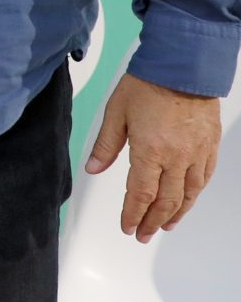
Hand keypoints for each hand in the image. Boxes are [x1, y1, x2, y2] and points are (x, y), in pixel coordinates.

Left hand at [85, 73, 222, 242]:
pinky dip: (195, 194)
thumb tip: (92, 168)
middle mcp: (176, 157)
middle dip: (153, 221)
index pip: (140, 193)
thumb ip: (106, 145)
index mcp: (150, 150)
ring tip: (165, 225)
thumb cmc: (147, 85)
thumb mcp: (116, 112)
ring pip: (189, 193)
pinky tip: (187, 200)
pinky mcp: (210, 146)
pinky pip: (204, 178)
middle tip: (144, 234)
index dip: (133, 214)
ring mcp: (196, 153)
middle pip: (166, 200)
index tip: (128, 227)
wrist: (183, 67)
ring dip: (176, 213)